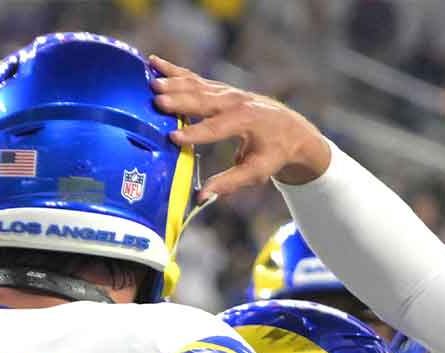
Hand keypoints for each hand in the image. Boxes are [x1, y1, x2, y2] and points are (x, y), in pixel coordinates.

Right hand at [150, 55, 332, 200]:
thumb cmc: (274, 154)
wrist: (292, 130)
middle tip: (157, 101)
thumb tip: (201, 198)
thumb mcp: (257, 172)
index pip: (218, 128)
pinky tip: (154, 63)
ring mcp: (228, 92)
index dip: (195, 134)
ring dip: (173, 83)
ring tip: (152, 83)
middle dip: (180, 101)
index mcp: (248, 121)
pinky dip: (173, 71)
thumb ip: (229, 183)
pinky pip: (194, 78)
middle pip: (204, 101)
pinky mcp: (220, 89)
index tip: (173, 137)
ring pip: (196, 85)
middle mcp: (237, 101)